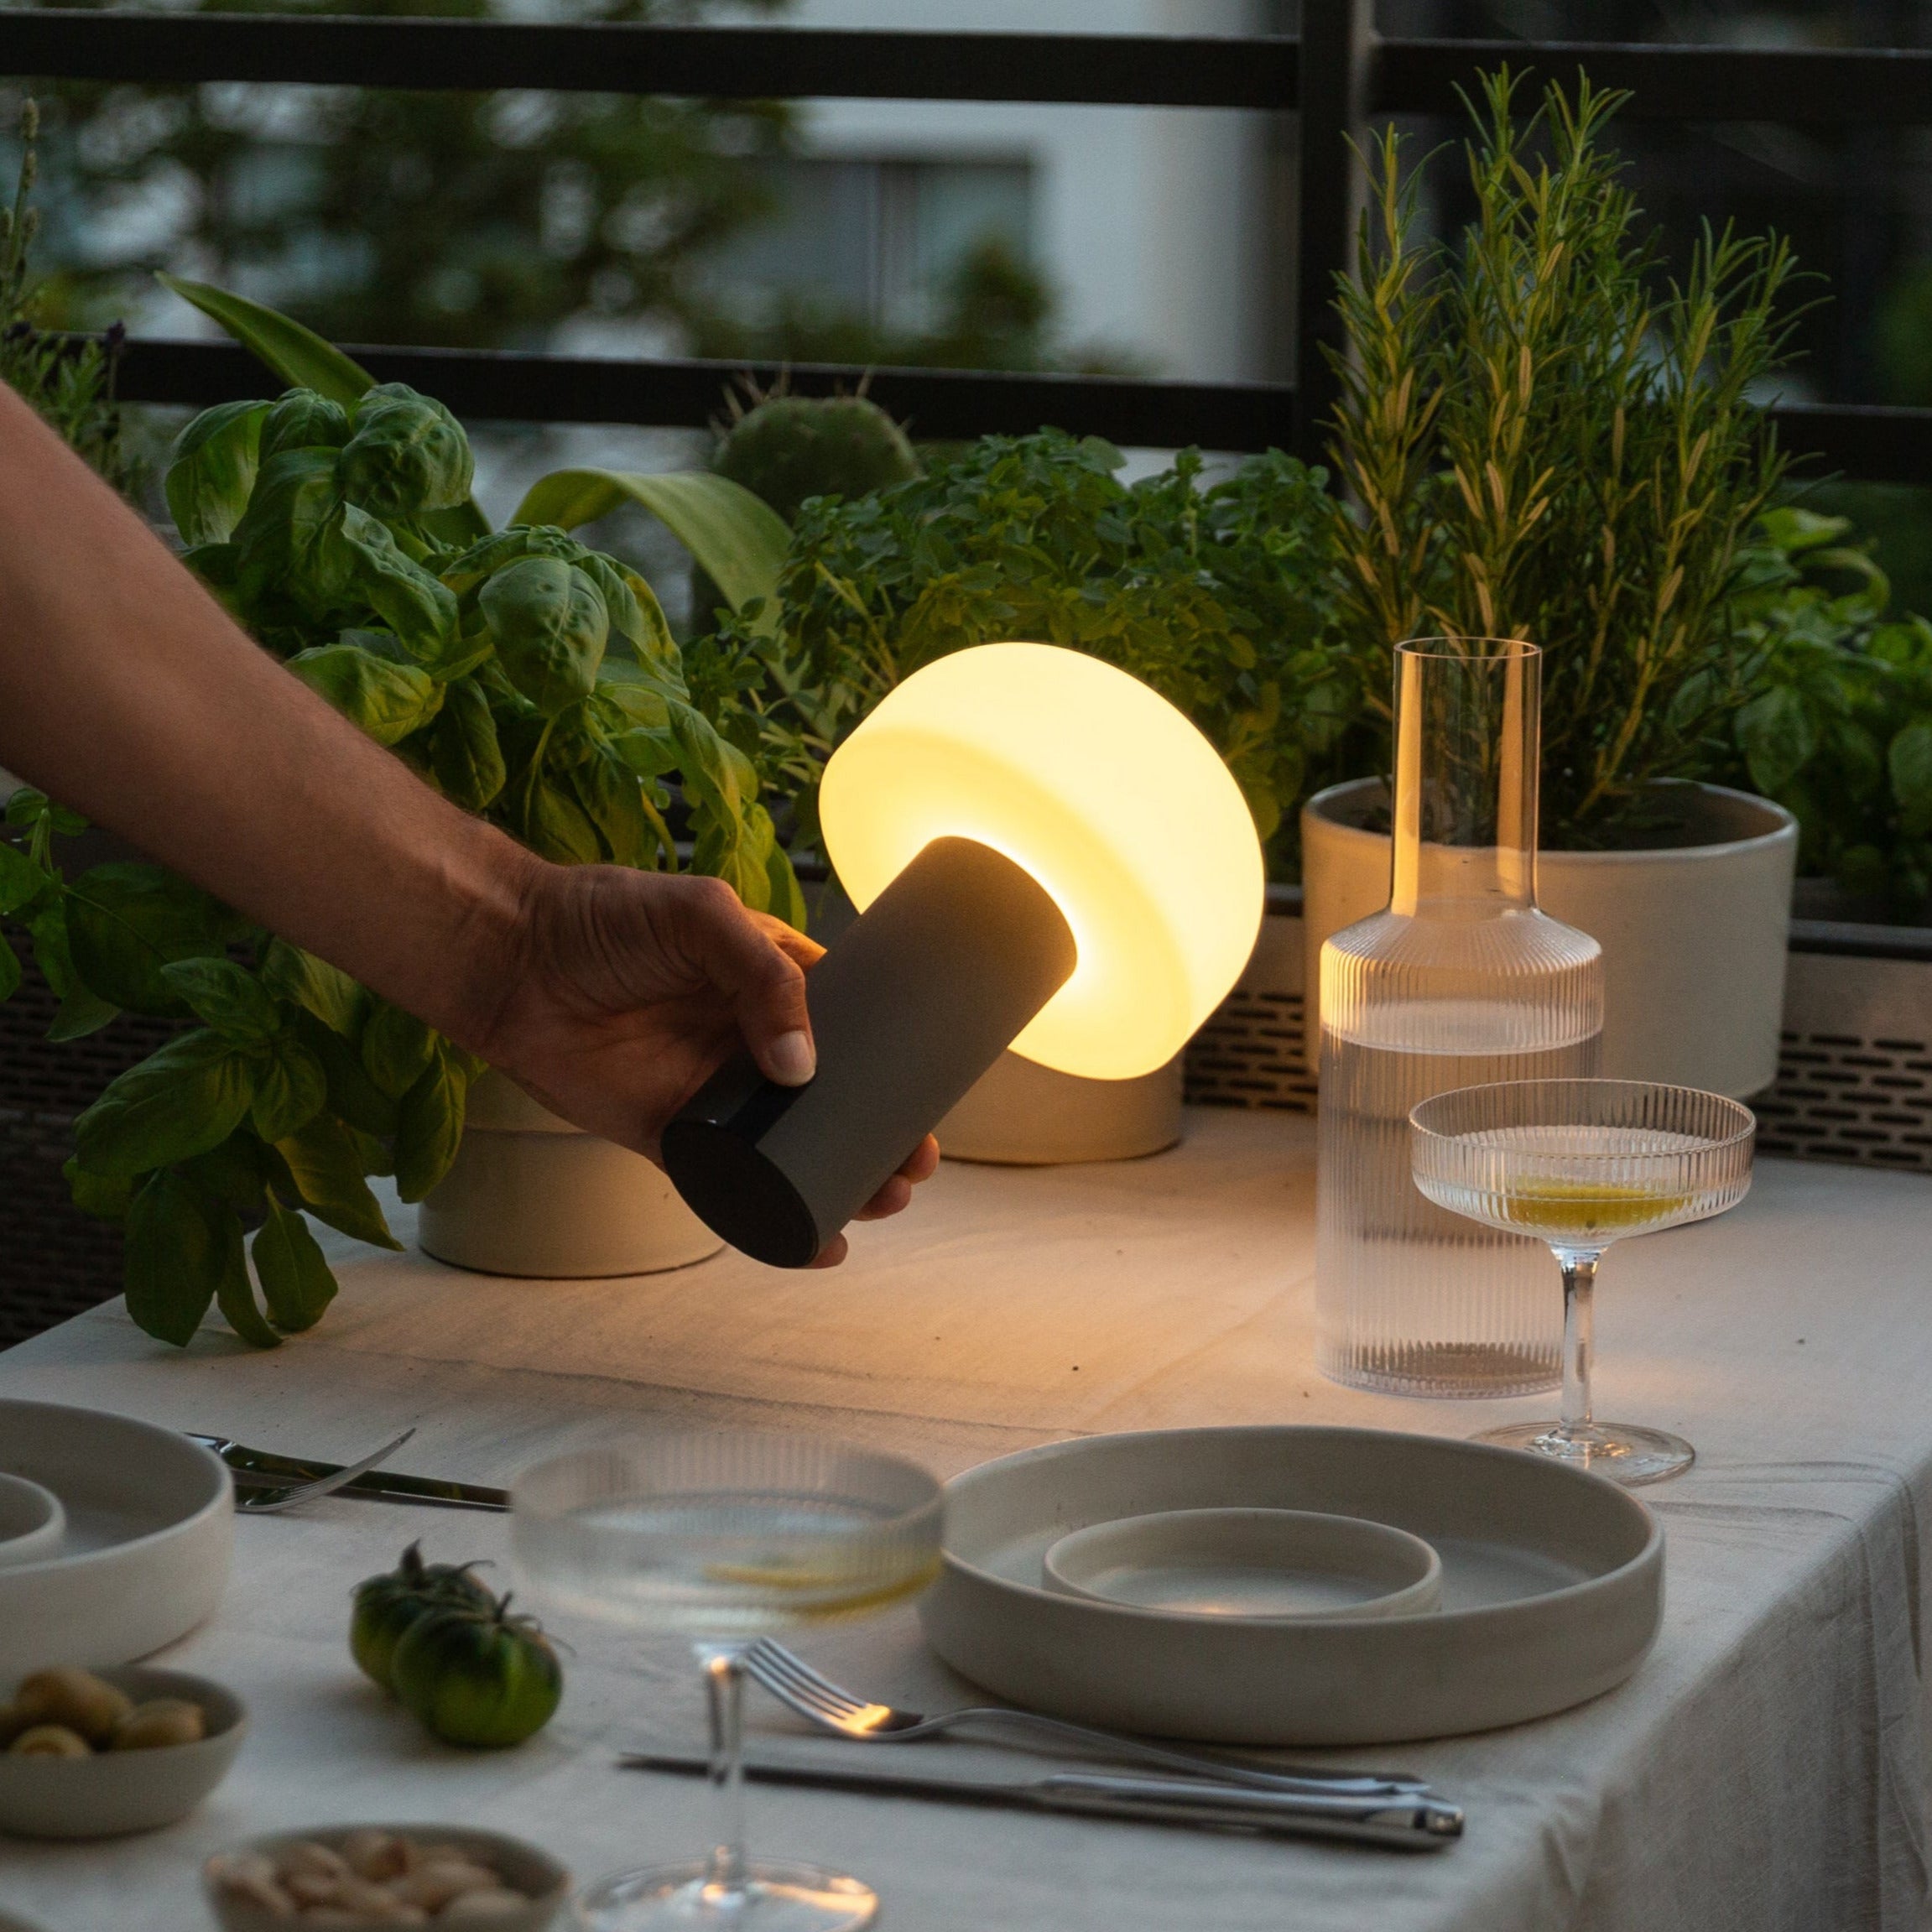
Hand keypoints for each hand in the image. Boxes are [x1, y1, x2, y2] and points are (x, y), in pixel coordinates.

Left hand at [459, 862, 939, 1266]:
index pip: (850, 1032)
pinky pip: (728, 1188)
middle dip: (880, 1138)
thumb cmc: (604, 918)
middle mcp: (747, 1044)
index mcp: (769, 985)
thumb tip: (799, 1067)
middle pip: (832, 1103)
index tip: (925, 1105)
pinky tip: (811, 1242)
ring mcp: (711, 1096)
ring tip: (879, 1202)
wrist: (510, 957)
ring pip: (791, 1152)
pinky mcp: (668, 1137)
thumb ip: (761, 975)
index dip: (891, 1071)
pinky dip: (770, 1217)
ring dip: (839, 1181)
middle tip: (912, 1169)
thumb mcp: (700, 917)